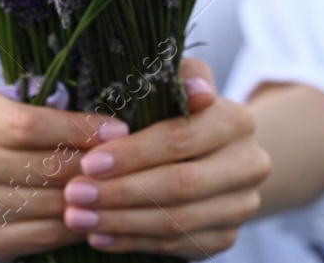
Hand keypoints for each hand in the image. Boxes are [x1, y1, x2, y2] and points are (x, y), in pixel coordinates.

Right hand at [0, 87, 128, 261]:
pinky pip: (45, 234)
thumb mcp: (24, 108)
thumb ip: (57, 109)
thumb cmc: (14, 140)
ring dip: (88, 197)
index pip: (29, 123)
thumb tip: (114, 129)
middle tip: (124, 164)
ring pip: (48, 202)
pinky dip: (77, 225)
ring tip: (117, 188)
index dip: (78, 128)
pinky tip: (97, 213)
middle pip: (41, 165)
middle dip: (90, 165)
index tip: (119, 130)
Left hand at [60, 57, 271, 257]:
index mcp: (237, 121)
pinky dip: (133, 242)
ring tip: (77, 217)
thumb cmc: (180, 110)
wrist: (216, 151)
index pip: (180, 139)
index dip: (133, 153)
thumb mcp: (177, 83)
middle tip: (74, 194)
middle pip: (180, 185)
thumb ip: (180, 76)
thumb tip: (198, 91)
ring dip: (121, 222)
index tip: (89, 162)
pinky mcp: (226, 237)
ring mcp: (240, 206)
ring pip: (176, 222)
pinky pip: (176, 246)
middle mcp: (248, 165)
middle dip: (121, 191)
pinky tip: (99, 236)